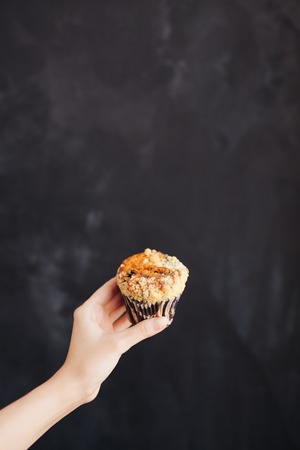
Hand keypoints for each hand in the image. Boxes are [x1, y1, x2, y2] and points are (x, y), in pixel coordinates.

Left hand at [60, 278, 168, 402]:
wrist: (77, 386)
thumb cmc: (89, 362)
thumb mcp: (117, 344)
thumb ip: (140, 331)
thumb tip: (162, 321)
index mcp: (88, 310)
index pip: (108, 288)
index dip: (122, 279)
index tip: (137, 272)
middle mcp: (92, 316)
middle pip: (115, 298)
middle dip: (131, 292)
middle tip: (148, 284)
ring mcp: (99, 327)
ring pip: (119, 312)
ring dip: (133, 307)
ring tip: (150, 298)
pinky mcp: (105, 338)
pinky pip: (121, 324)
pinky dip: (132, 321)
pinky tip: (146, 317)